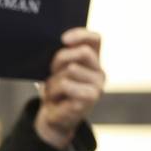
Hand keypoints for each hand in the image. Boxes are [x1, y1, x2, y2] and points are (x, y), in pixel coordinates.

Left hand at [33, 28, 103, 150]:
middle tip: (51, 70)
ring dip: (55, 79)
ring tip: (54, 89)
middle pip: (83, 52)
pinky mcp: (90, 98)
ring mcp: (98, 85)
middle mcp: (99, 71)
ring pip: (71, 68)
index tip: (62, 39)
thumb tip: (58, 45)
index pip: (95, 39)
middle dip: (61, 58)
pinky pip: (66, 84)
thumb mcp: (56, 69)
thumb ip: (62, 56)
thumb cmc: (55, 89)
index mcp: (93, 60)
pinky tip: (56, 98)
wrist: (53, 117)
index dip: (80, 34)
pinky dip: (55, 90)